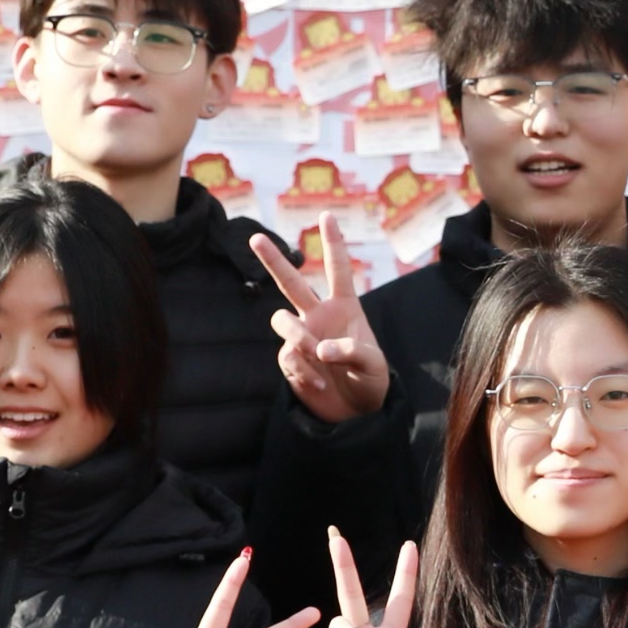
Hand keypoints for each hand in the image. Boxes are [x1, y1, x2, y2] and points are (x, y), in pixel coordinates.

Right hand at [255, 216, 390, 423]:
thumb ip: (352, 352)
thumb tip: (320, 348)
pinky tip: (320, 385)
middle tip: (254, 238)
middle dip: (273, 259)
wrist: (356, 412)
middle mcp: (318, 316)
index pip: (337, 270)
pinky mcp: (290, 360)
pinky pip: (287, 357)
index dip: (333, 243)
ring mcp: (301, 336)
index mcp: (344, 308)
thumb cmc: (370, 380)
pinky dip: (303, 372)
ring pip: (281, 321)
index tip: (327, 215)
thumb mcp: (373, 366)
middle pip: (291, 282)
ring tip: (316, 356)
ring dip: (298, 337)